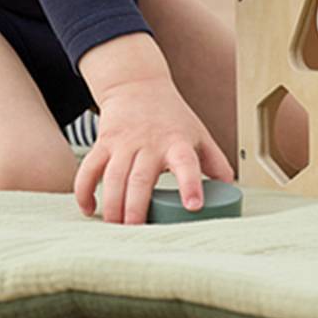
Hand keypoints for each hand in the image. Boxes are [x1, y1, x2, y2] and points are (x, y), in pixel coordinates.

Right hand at [73, 77, 234, 224]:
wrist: (137, 84)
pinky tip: (89, 209)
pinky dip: (85, 191)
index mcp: (177, 142)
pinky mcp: (103, 143)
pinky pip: (89, 169)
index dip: (190, 184)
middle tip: (137, 233)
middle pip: (140, 179)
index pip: (186, 163)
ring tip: (116, 228)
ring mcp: (123, 143)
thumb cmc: (172, 116)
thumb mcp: (200, 134)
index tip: (193, 206)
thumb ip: (216, 163)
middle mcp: (148, 143)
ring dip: (112, 205)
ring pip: (112, 177)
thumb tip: (232, 194)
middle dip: (136, 208)